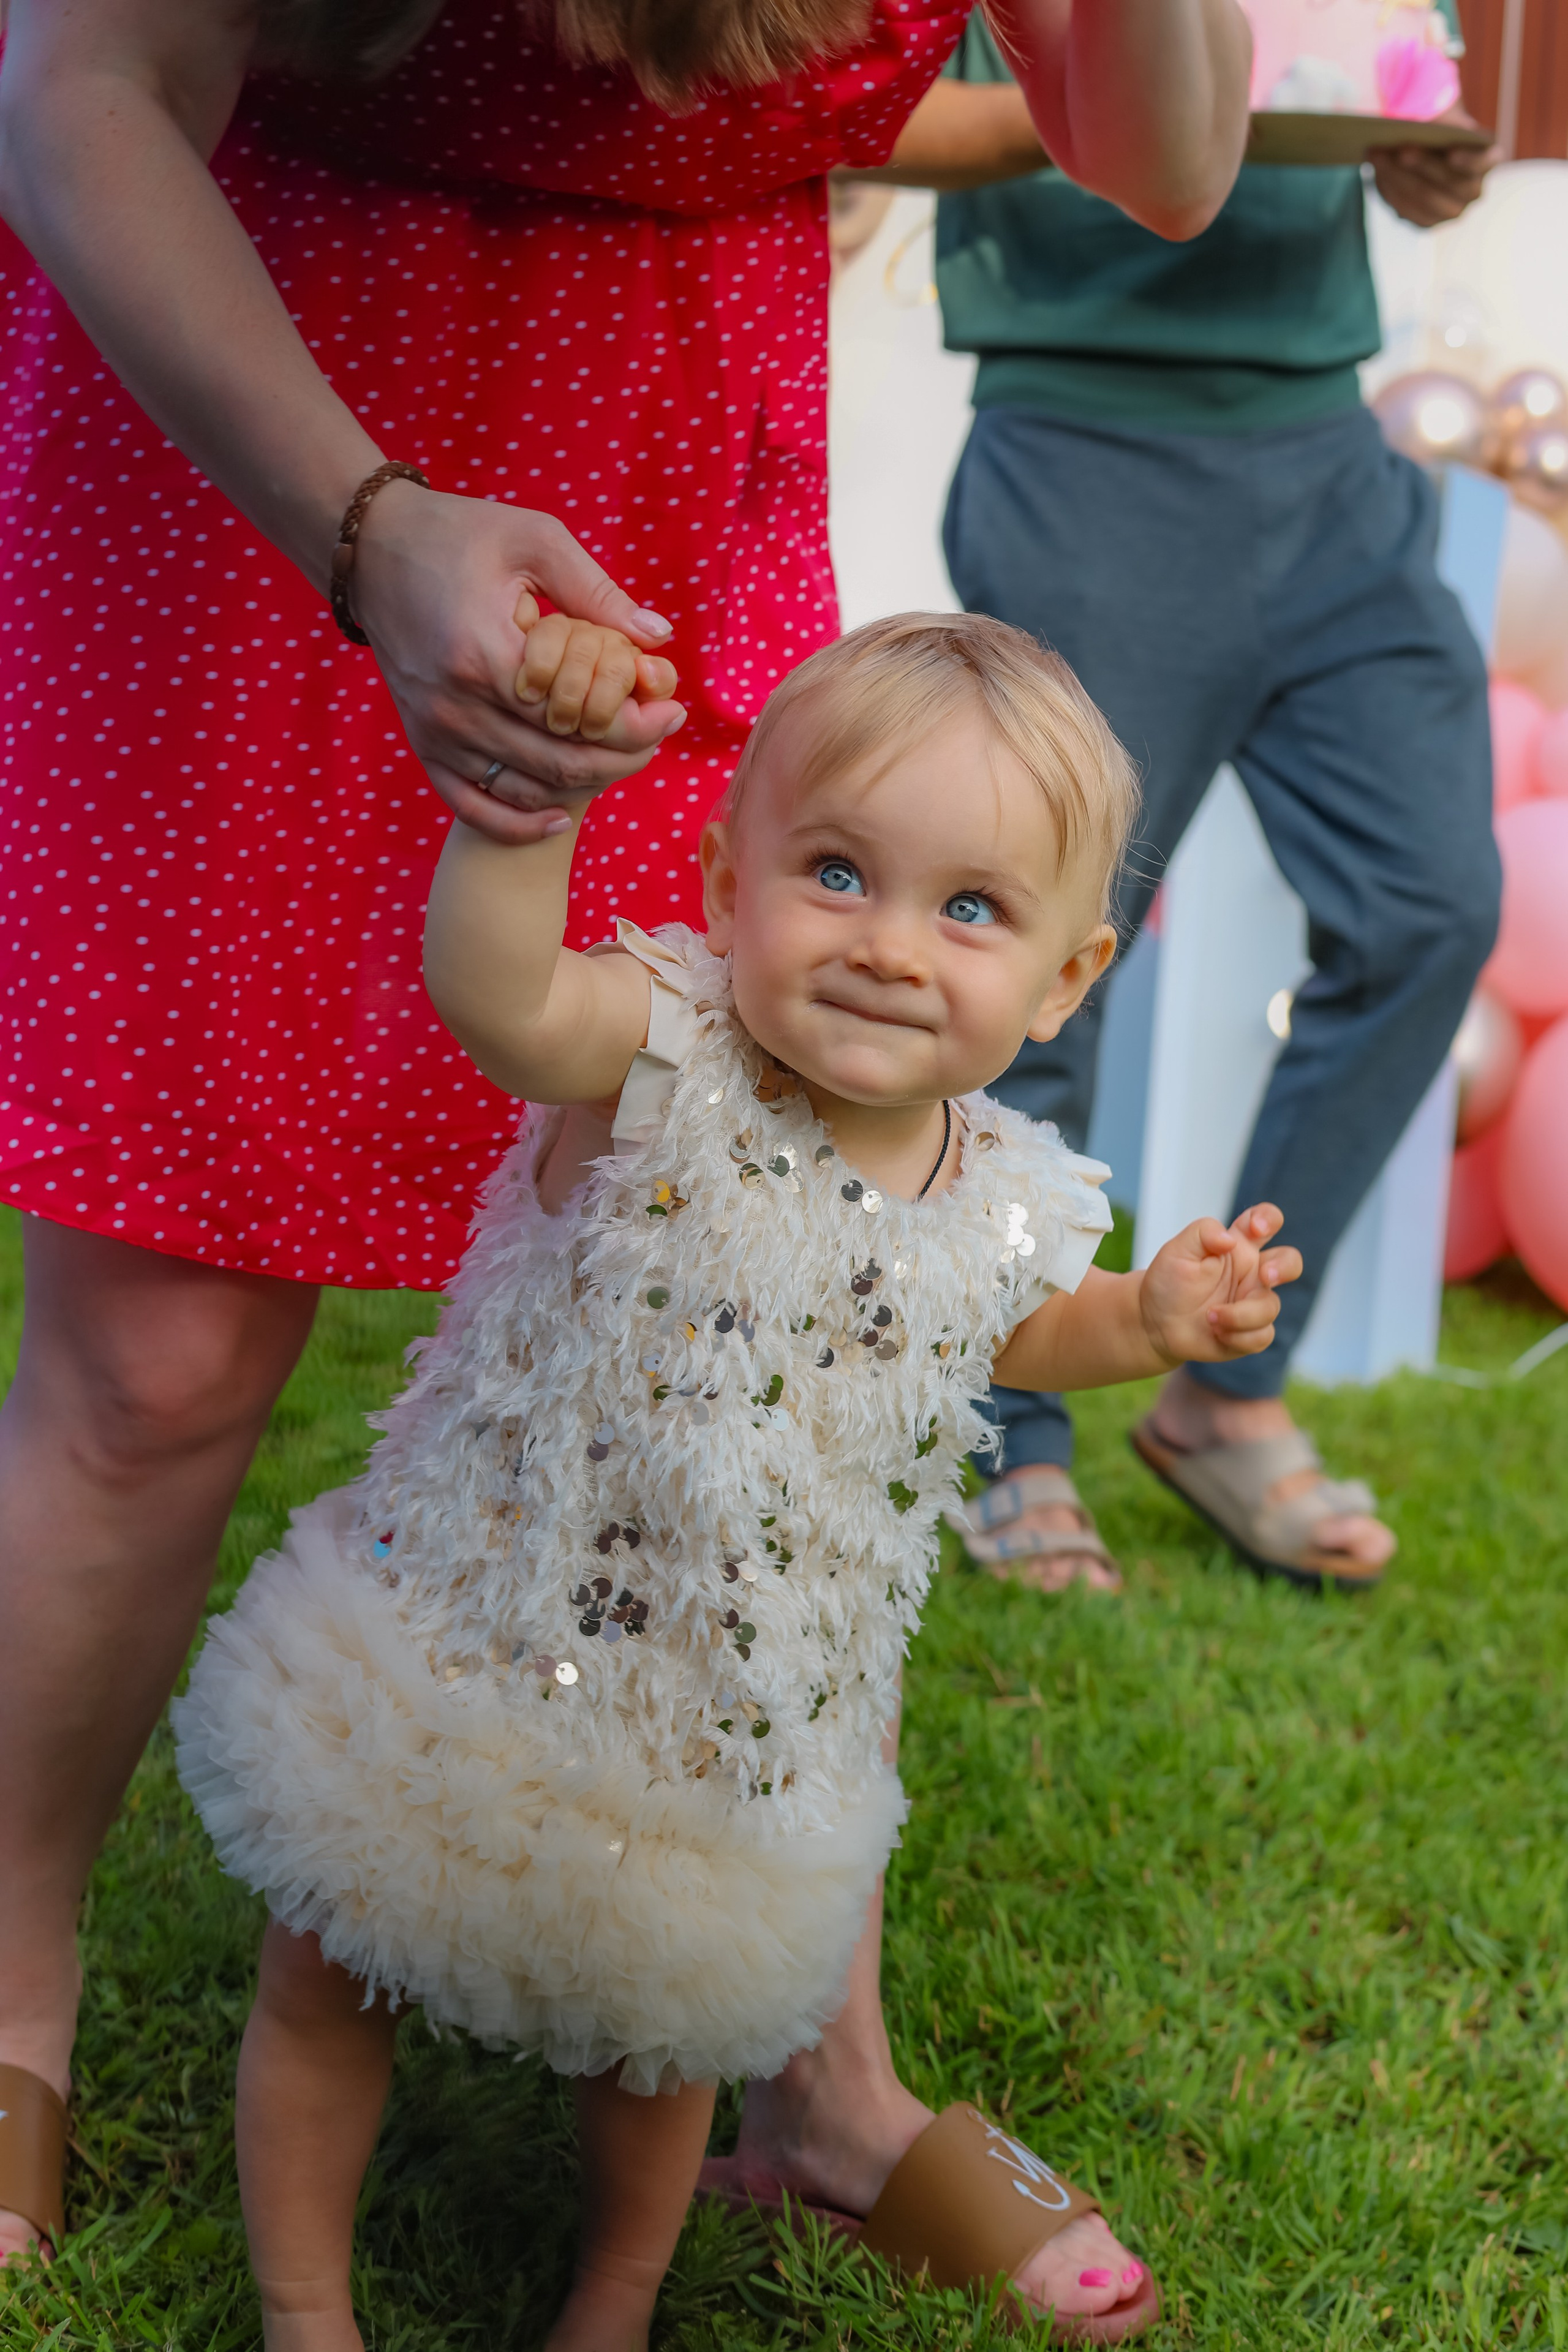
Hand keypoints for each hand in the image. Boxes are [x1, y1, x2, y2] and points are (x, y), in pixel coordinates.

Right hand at [349, 483, 688, 843]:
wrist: (371, 548)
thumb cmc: (459, 536)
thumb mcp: (534, 541)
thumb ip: (596, 591)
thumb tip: (657, 635)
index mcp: (484, 653)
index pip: (576, 716)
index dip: (634, 724)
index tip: (671, 711)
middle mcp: (454, 704)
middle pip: (557, 761)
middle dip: (621, 758)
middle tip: (658, 737)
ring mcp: (433, 730)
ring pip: (524, 788)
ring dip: (583, 785)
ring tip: (625, 760)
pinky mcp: (421, 742)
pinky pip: (470, 804)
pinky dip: (516, 822)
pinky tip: (558, 817)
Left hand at [1139, 1203, 1301, 1366]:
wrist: (1156, 1323)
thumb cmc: (1169, 1281)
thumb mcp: (1178, 1249)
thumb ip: (1203, 1233)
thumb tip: (1229, 1240)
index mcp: (1238, 1246)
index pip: (1266, 1221)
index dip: (1269, 1219)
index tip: (1256, 1228)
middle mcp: (1252, 1273)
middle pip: (1290, 1262)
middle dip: (1284, 1267)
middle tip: (1266, 1276)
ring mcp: (1254, 1302)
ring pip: (1271, 1306)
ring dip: (1240, 1314)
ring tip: (1209, 1316)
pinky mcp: (1251, 1332)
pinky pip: (1262, 1335)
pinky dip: (1239, 1336)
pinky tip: (1216, 1333)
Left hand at [1371, 108, 1499, 227]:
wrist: (1428, 150)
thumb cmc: (1440, 130)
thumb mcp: (1445, 120)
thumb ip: (1442, 123)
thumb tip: (1417, 125)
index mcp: (1489, 159)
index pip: (1483, 163)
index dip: (1469, 160)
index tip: (1451, 153)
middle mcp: (1474, 190)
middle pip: (1449, 183)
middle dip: (1423, 165)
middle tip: (1400, 149)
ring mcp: (1452, 210)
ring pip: (1424, 199)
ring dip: (1398, 177)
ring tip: (1377, 155)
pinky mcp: (1427, 222)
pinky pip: (1408, 211)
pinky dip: (1391, 190)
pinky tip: (1378, 172)